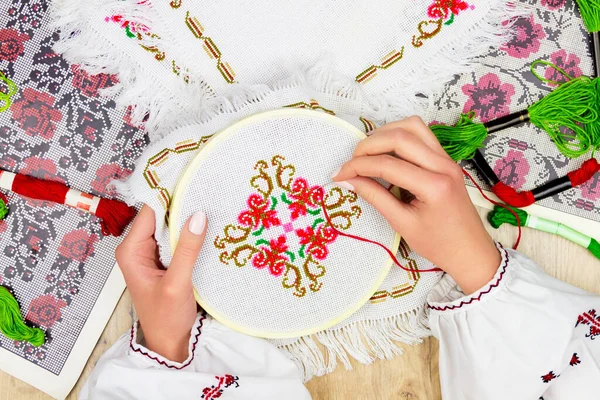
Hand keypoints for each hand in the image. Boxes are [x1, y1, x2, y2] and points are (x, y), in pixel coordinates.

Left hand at [116, 205, 206, 361]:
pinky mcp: (165, 258)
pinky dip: (190, 231)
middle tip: (207, 190)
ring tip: (211, 203)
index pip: (150, 211)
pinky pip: (176, 237)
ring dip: (188, 218)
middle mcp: (137, 248)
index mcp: (131, 251)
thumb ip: (187, 250)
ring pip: (169, 225)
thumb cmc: (166, 318)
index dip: (170, 195)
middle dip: (182, 204)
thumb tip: (198, 215)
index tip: (191, 181)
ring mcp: (151, 252)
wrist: (169, 342)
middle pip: (160, 215)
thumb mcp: (177, 283)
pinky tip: (207, 224)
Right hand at [333, 116, 499, 293]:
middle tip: (351, 162)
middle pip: (400, 136)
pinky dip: (399, 137)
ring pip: (412, 127)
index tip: (339, 175)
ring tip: (367, 153)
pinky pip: (421, 135)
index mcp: (433, 186)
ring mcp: (447, 159)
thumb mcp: (402, 224)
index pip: (388, 164)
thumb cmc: (438, 244)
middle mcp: (443, 165)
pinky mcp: (446, 159)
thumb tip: (348, 180)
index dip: (358, 166)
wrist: (471, 251)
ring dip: (385, 133)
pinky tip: (386, 153)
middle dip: (369, 145)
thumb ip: (375, 197)